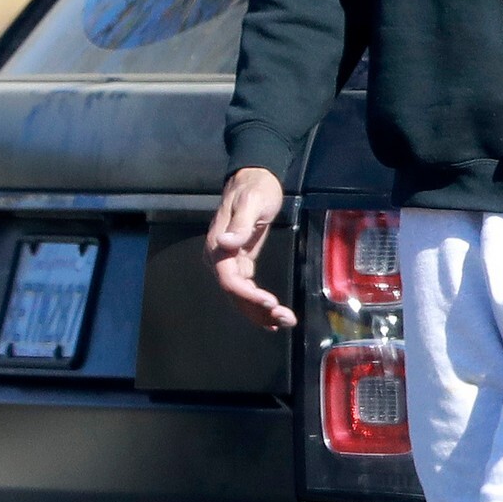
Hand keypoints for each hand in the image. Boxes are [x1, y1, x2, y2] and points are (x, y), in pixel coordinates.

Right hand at [205, 167, 296, 330]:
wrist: (256, 179)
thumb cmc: (255, 188)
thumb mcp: (250, 202)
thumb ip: (240, 225)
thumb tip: (225, 243)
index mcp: (217, 246)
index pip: (229, 279)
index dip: (248, 295)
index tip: (270, 302)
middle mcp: (219, 258)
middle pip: (235, 293)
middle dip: (258, 310)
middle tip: (285, 320)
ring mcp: (229, 262)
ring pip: (241, 296)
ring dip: (260, 312)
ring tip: (284, 322)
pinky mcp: (241, 262)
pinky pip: (246, 289)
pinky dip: (258, 305)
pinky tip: (271, 317)